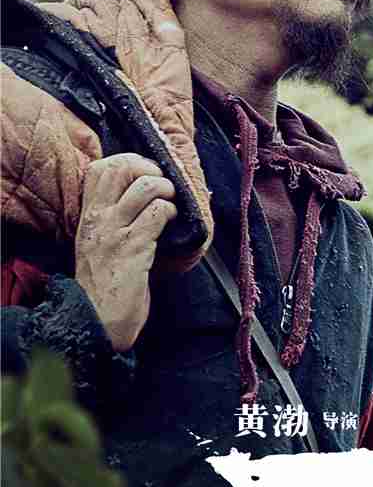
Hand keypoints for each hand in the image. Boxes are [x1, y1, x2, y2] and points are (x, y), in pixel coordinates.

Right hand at [74, 154, 176, 351]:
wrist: (95, 324)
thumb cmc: (105, 285)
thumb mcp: (100, 243)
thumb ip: (115, 217)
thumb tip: (147, 190)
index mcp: (88, 216)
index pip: (101, 168)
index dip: (130, 162)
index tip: (147, 175)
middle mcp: (97, 219)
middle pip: (121, 167)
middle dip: (150, 169)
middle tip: (162, 188)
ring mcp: (113, 233)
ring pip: (146, 186)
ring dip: (166, 191)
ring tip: (169, 206)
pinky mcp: (132, 249)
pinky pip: (157, 213)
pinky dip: (170, 213)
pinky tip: (170, 225)